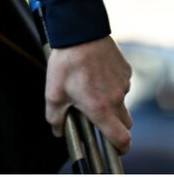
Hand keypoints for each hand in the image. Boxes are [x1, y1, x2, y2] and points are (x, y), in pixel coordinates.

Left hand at [45, 36, 131, 153]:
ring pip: (122, 101)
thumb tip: (58, 130)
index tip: (114, 147)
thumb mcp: (53, 91)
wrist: (79, 31)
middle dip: (115, 125)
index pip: (122, 140)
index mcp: (100, 109)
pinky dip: (112, 83)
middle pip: (125, 123)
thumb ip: (55, 117)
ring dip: (111, 100)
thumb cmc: (66, 62)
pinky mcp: (125, 70)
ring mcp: (123, 84)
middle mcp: (116, 99)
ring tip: (91, 86)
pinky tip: (97, 72)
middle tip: (98, 115)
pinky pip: (122, 83)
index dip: (121, 148)